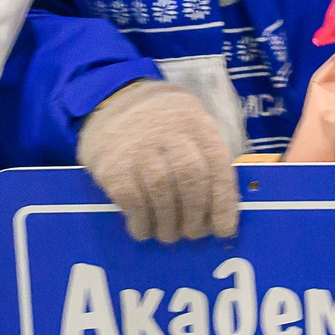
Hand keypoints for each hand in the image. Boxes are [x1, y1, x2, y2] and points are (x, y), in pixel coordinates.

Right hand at [77, 79, 238, 241]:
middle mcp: (169, 130)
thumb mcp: (190, 125)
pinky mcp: (112, 163)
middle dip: (195, 213)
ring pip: (161, 189)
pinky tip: (144, 228)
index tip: (224, 230)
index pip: (217, 163)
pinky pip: (131, 198)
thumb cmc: (161, 122)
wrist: (111, 100)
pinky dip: (141, 220)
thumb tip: (221, 212)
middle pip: (191, 176)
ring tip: (168, 234)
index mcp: (196, 122)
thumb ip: (205, 159)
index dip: (223, 201)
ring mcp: (138, 146)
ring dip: (168, 222)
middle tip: (192, 233)